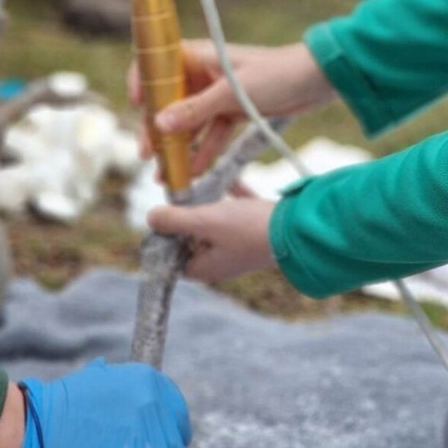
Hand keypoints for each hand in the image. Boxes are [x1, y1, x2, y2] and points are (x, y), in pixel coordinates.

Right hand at [12, 359, 190, 447]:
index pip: (176, 408)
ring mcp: (153, 431)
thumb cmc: (61, 407)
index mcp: (147, 379)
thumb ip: (111, 378)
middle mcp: (155, 402)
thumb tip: (107, 371)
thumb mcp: (93, 379)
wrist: (43, 429)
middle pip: (178, 434)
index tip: (160, 439)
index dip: (169, 426)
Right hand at [129, 40, 333, 177]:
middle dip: (158, 128)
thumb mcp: (232, 93)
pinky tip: (194, 172)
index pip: (158, 64)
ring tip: (166, 174)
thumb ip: (195, 110)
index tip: (137, 107)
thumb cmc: (276, 74)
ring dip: (179, 146)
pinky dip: (204, 150)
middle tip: (147, 155)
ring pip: (190, 122)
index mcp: (200, 56)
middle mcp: (205, 73)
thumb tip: (159, 123)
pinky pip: (211, 132)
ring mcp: (219, 93)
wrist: (317, 81)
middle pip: (170, 101)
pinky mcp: (233, 110)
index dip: (142, 83)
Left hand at [149, 189, 276, 281]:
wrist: (296, 229)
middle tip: (182, 196)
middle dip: (189, 216)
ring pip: (215, 225)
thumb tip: (150, 217)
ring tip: (202, 186)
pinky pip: (238, 213)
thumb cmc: (248, 230)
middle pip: (193, 239)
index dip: (166, 236)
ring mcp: (239, 247)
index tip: (165, 213)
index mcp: (205, 267)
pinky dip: (232, 197)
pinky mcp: (256, 232)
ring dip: (209, 205)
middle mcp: (221, 261)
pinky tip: (230, 179)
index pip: (173, 257)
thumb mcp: (205, 221)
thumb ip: (175, 220)